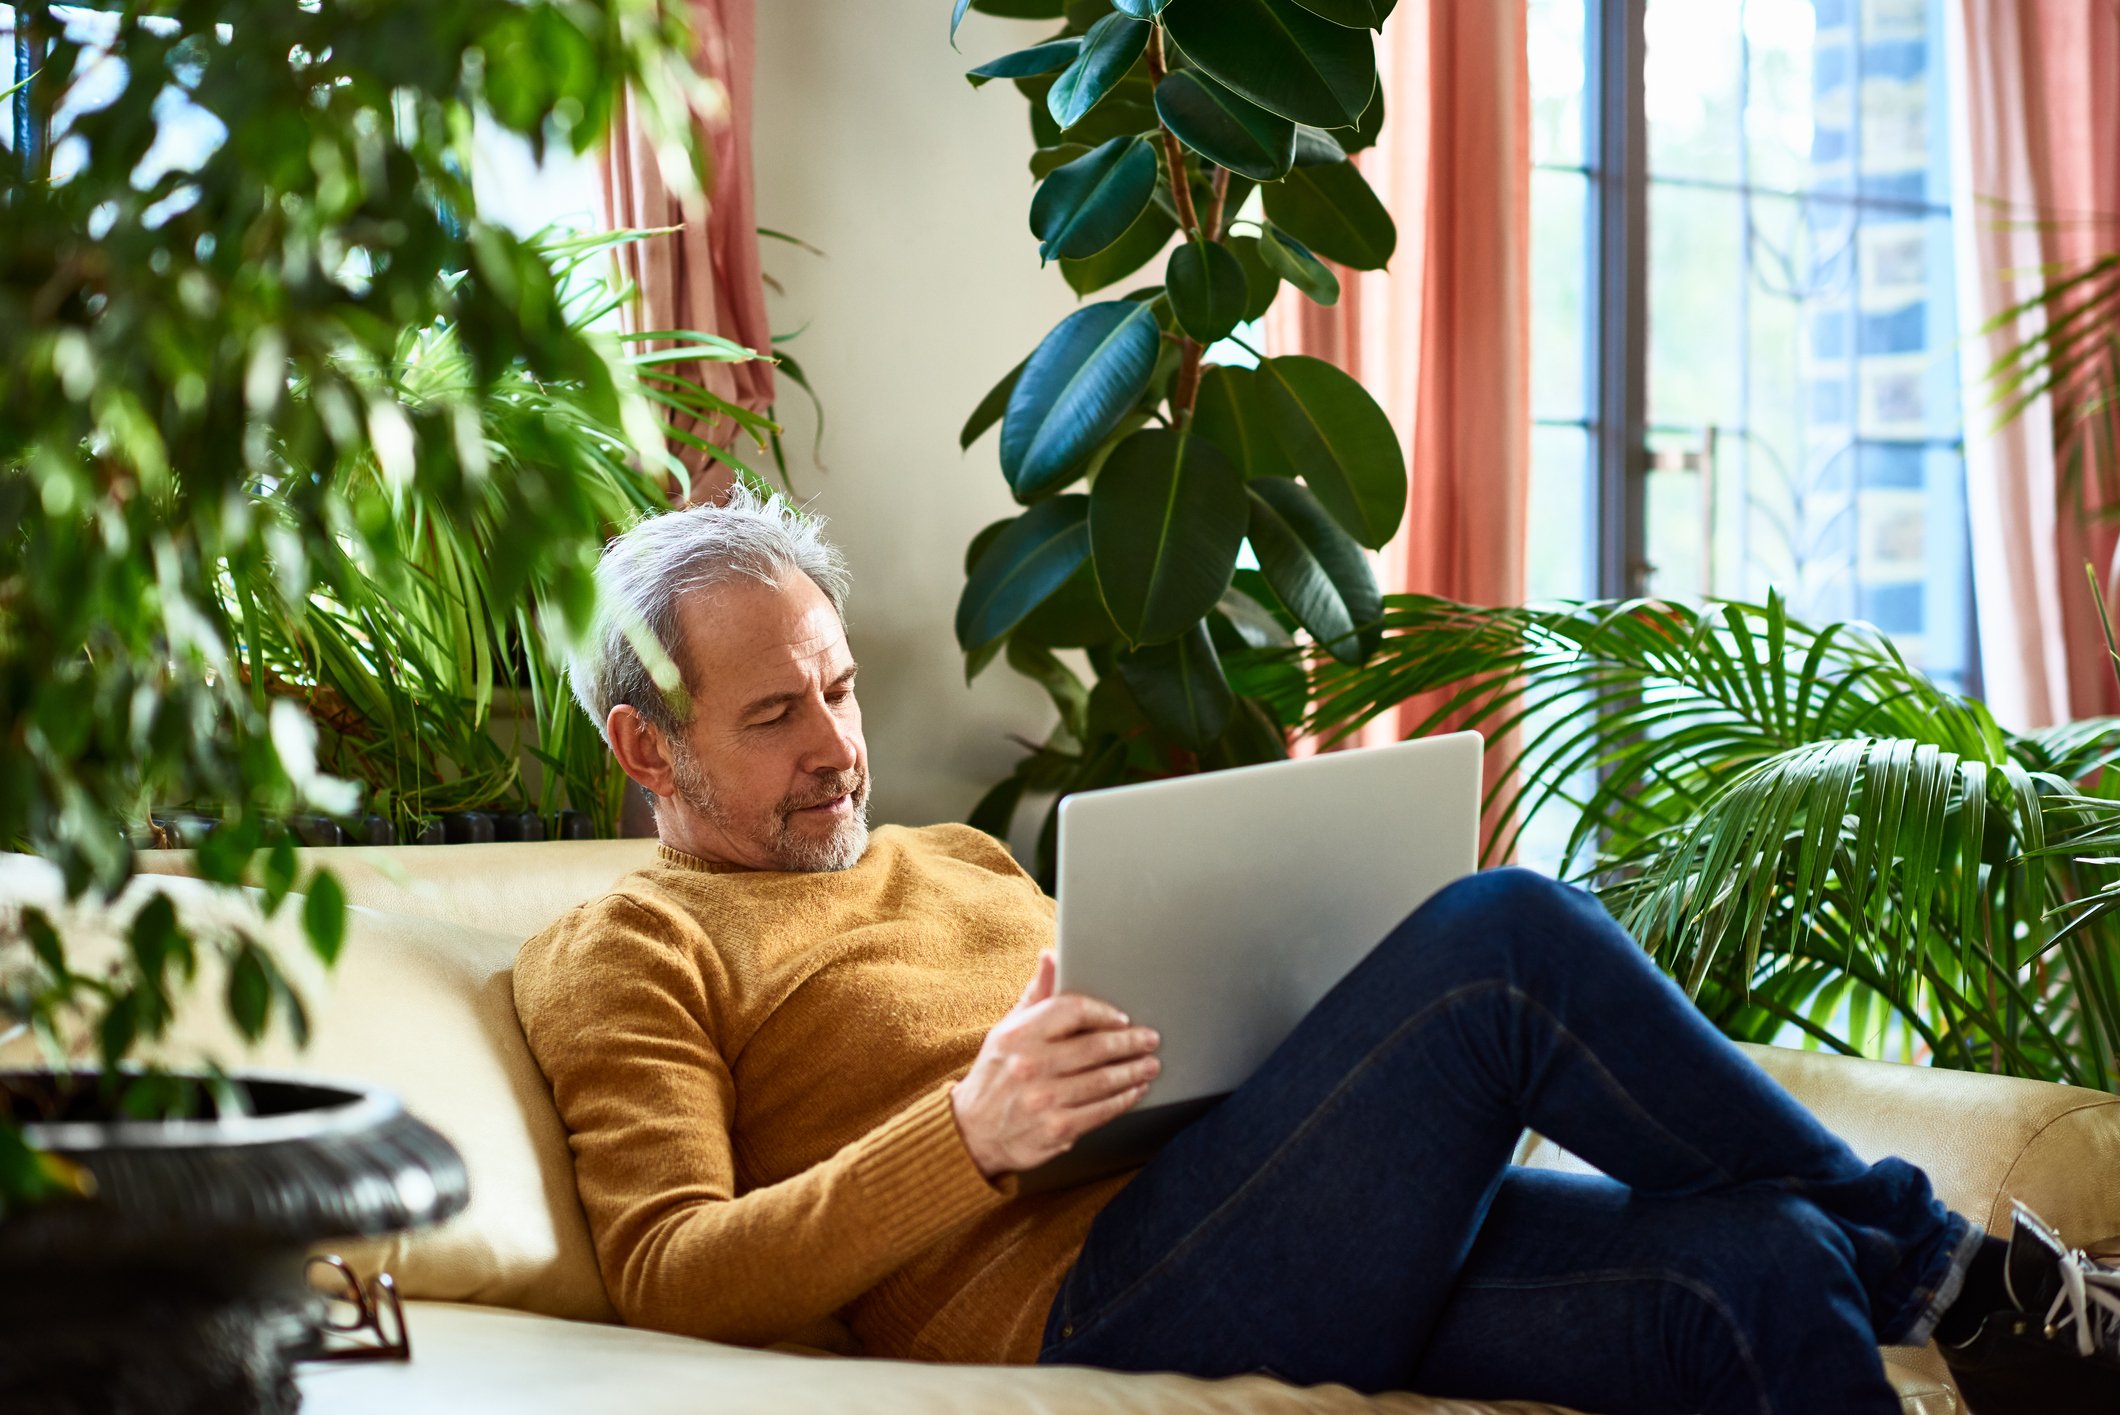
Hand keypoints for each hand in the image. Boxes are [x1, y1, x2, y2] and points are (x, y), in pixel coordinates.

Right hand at [950, 950, 1160, 1179]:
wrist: (973, 1131)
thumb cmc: (996, 1074)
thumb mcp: (1007, 1031)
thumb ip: (1035, 995)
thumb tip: (1051, 956)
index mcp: (1019, 1035)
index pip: (1072, 1010)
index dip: (1104, 1013)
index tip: (1122, 1019)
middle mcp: (1030, 1066)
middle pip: (1095, 1047)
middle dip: (1131, 1043)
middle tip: (1150, 1039)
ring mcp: (1044, 1100)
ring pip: (1103, 1080)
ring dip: (1134, 1071)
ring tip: (1150, 1064)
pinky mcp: (1056, 1129)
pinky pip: (1101, 1111)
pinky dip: (1124, 1100)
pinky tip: (1134, 1092)